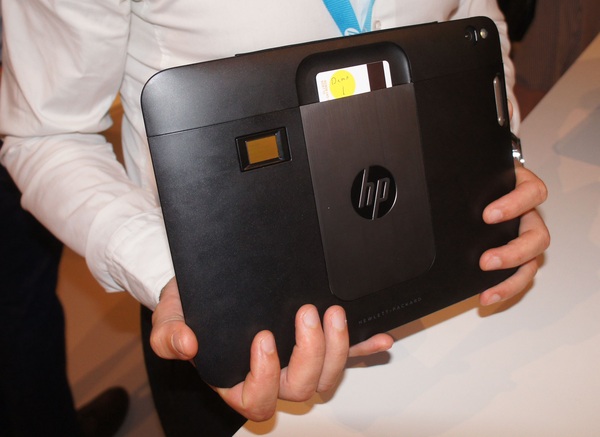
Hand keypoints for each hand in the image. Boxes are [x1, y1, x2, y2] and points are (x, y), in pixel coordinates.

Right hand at [150, 278, 393, 420]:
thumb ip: (170, 336)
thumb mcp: (170, 318)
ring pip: (327, 376)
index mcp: (236, 380)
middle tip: (306, 313)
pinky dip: (366, 349)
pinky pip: (348, 355)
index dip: (266, 377)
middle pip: (301, 388)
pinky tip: (381, 338)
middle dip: (310, 354)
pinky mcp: (316, 341)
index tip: (263, 338)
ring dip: (339, 350)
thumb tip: (187, 345)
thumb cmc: (190, 308)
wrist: (208, 286)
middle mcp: (271, 375)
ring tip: (333, 314)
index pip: (258, 399)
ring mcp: (296, 359)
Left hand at [479, 164, 549, 304]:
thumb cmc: (479, 178)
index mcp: (522, 188)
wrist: (479, 181)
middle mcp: (529, 214)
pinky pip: (519, 275)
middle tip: (485, 261)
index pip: (531, 192)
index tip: (488, 215)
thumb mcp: (477, 173)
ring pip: (532, 261)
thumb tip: (434, 184)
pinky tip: (486, 296)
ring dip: (511, 279)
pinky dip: (504, 288)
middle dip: (513, 252)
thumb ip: (465, 176)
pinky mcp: (517, 255)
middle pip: (538, 236)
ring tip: (489, 292)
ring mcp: (524, 237)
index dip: (514, 204)